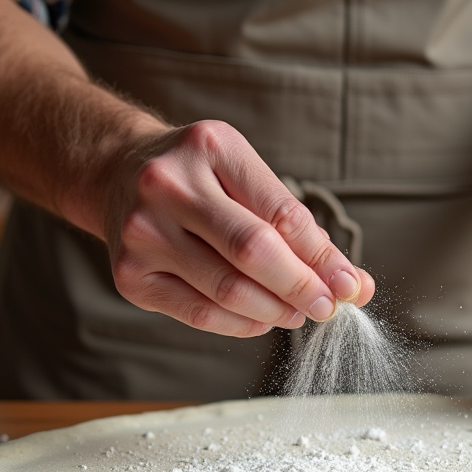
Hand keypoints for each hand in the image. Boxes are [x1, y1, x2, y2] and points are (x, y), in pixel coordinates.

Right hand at [104, 119, 374, 336]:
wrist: (117, 174)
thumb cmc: (200, 177)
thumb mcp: (246, 178)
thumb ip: (298, 228)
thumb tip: (353, 283)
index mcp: (209, 147)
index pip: (281, 213)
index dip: (322, 257)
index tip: (350, 285)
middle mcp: (168, 185)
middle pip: (252, 252)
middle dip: (302, 287)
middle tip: (328, 307)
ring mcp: (143, 232)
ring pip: (227, 290)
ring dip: (276, 310)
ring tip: (297, 312)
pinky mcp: (130, 276)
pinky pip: (200, 313)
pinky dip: (242, 324)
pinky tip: (261, 319)